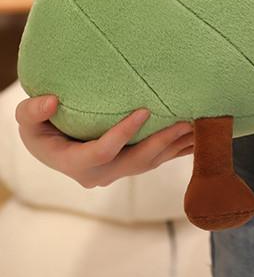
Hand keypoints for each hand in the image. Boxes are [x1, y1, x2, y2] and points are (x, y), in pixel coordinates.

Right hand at [15, 95, 194, 188]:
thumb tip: (51, 102)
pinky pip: (161, 158)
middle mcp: (100, 174)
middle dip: (162, 142)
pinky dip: (181, 148)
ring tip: (202, 128)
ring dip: (178, 146)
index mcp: (74, 163)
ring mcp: (119, 171)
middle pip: (136, 161)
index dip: (123, 133)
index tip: (144, 110)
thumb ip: (33, 112)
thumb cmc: (41, 128)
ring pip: (153, 161)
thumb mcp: (26, 120)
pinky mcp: (133, 164)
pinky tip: (204, 137)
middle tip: (185, 123)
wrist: (53, 143)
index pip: (102, 152)